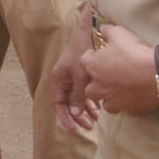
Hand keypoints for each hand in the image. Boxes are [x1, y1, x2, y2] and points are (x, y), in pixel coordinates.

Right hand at [53, 11, 99, 131]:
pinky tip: (100, 107)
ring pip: (78, 98)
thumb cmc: (83, 50)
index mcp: (59, 77)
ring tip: (96, 118)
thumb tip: (75, 114)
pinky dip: (92, 100)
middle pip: (68, 102)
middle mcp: (65, 78)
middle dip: (77, 115)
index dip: (64, 116)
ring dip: (86, 109)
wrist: (91, 29)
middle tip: (88, 126)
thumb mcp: (81, 75)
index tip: (73, 128)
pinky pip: (85, 91)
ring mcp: (75, 76)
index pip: (58, 102)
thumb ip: (78, 95)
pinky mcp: (84, 73)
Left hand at [82, 24, 158, 114]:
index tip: (100, 55)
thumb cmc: (135, 52)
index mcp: (93, 67)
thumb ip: (107, 31)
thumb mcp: (119, 33)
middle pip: (89, 88)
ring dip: (109, 96)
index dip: (92, 57)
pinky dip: (126, 103)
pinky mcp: (129, 109)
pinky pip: (124, 109)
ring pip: (105, 102)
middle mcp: (99, 87)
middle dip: (96, 83)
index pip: (84, 61)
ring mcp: (114, 100)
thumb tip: (102, 29)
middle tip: (108, 76)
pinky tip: (134, 96)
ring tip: (119, 89)